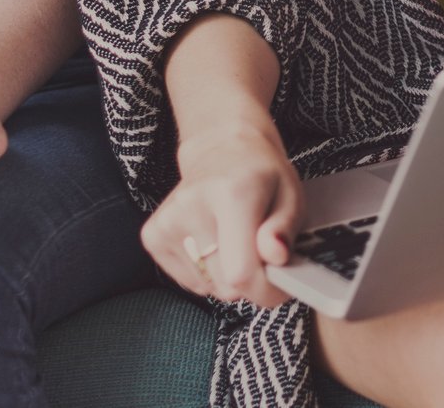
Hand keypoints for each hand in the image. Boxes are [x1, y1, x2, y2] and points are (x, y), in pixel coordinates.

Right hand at [143, 125, 299, 307]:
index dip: (266, 290)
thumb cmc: (261, 176)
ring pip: (209, 287)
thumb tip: (275, 257)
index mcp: (231, 193)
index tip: (282, 285)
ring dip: (230, 277)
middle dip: (252, 283)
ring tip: (237, 241)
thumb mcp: (291, 196)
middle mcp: (191, 207)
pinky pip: (191, 282)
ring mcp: (166, 223)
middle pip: (224, 285)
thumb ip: (285, 229)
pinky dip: (209, 273)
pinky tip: (215, 242)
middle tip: (263, 256)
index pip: (241, 272)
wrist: (220, 152)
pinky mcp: (152, 236)